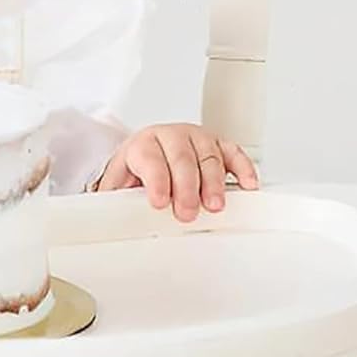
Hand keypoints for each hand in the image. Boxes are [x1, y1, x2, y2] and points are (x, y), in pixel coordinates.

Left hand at [89, 123, 259, 220]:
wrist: (146, 152)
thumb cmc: (135, 171)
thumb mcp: (118, 183)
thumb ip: (115, 198)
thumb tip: (109, 220)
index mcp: (143, 144)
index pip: (151, 160)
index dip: (156, 181)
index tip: (159, 202)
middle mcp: (171, 136)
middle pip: (182, 159)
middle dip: (186, 188)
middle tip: (187, 213)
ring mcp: (197, 138)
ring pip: (209, 156)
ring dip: (214, 182)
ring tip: (215, 205)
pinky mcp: (218, 143)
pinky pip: (233, 152)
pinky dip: (243, 168)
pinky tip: (248, 185)